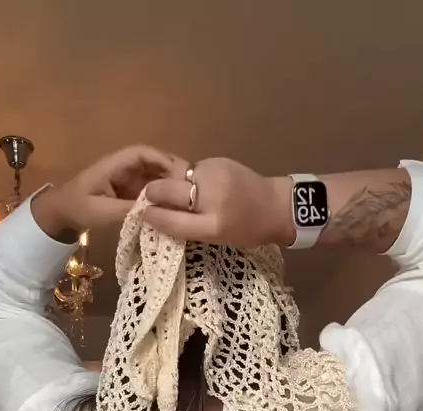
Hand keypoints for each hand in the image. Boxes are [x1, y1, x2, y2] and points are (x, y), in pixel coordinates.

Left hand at [32, 145, 185, 238]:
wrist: (59, 215)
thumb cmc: (76, 208)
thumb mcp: (100, 210)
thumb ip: (127, 209)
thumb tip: (155, 210)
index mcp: (113, 165)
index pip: (141, 153)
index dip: (161, 159)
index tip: (178, 174)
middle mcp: (122, 169)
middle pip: (151, 163)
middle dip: (169, 172)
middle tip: (188, 188)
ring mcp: (125, 180)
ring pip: (151, 177)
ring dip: (166, 185)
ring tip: (183, 198)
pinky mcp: (126, 192)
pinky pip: (146, 190)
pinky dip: (158, 196)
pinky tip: (169, 207)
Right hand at [144, 158, 295, 246]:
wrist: (277, 206)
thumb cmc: (247, 229)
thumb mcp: (216, 238)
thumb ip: (185, 226)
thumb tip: (154, 213)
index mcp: (213, 224)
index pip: (171, 219)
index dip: (153, 216)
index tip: (145, 214)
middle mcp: (212, 196)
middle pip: (167, 190)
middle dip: (154, 193)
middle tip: (151, 199)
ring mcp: (214, 173)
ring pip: (177, 177)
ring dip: (172, 184)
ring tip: (177, 194)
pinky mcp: (218, 161)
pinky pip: (191, 170)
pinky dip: (187, 179)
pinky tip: (196, 186)